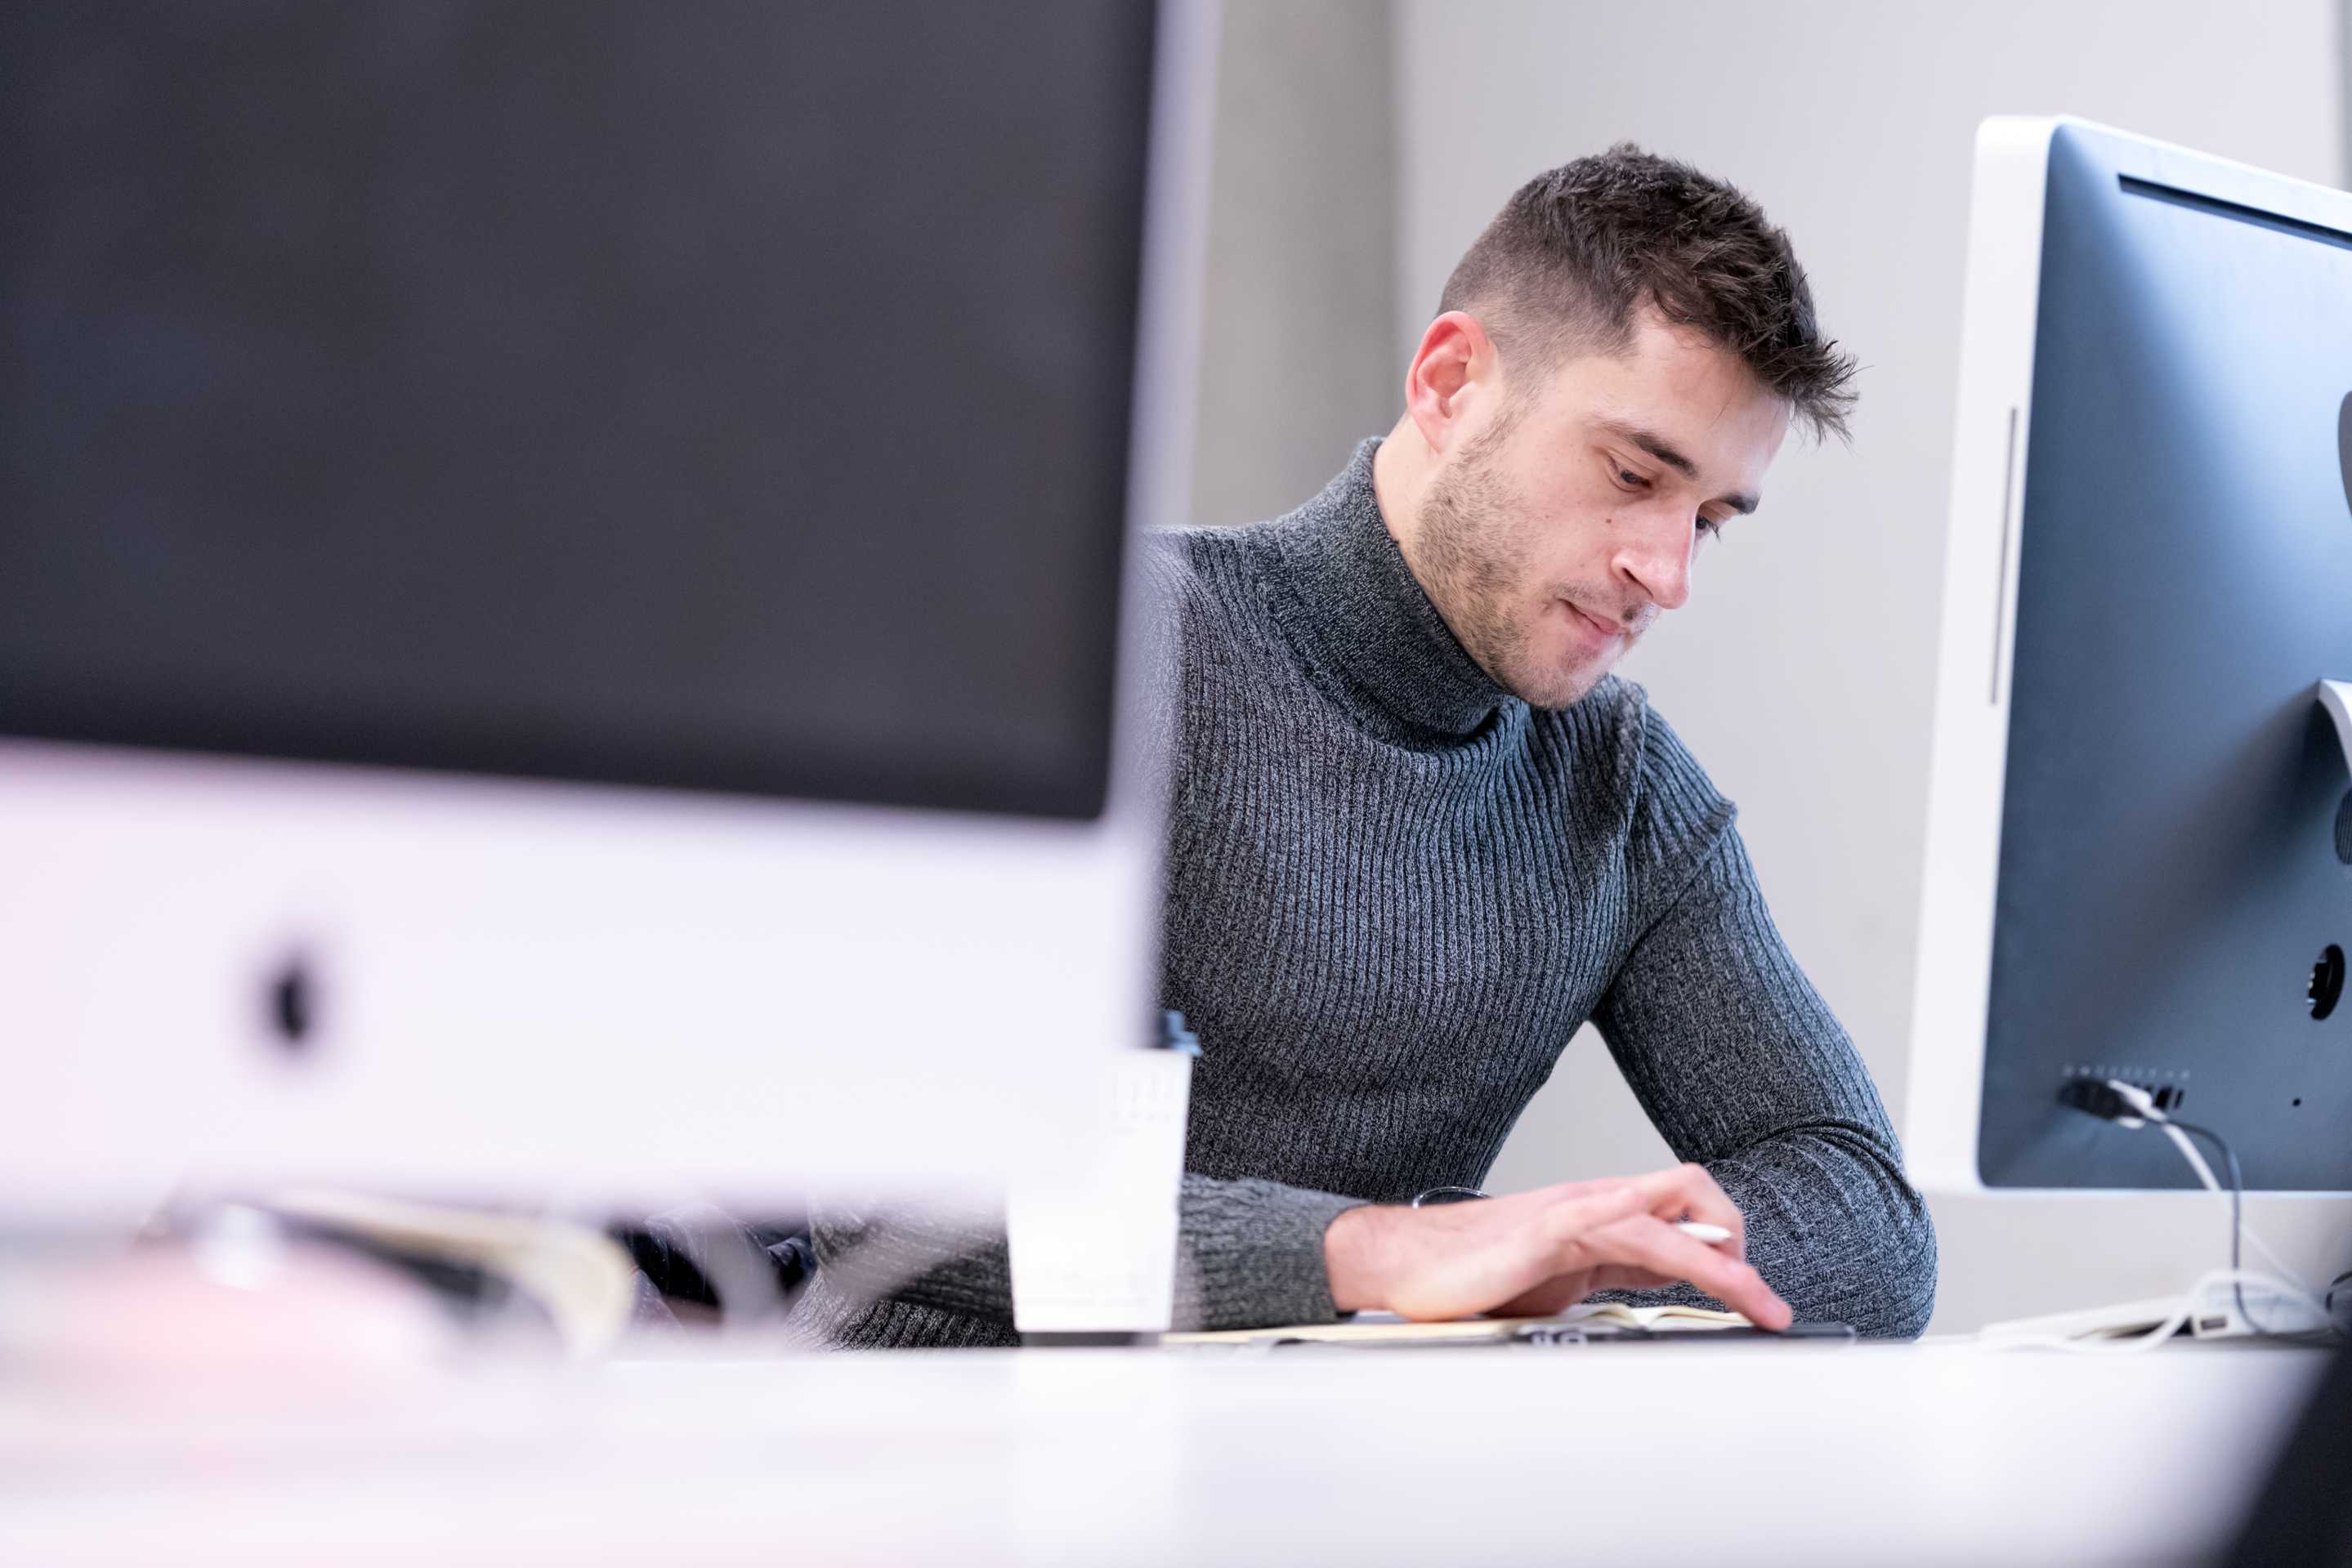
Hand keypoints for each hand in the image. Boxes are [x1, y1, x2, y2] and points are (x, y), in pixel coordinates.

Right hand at [1320, 1163, 1792, 1329]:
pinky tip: (1692, 1262)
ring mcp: (1572, 1210)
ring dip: (1724, 1261)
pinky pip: (1619, 1224)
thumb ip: (1603, 1282)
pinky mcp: (1549, 1229)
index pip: (1680, 1214)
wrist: (1402, 1265)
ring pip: (1668, 1212)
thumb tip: (1650, 1308)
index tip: (1755, 1297)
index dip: (1725, 1248)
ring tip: (1759, 1302)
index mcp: (1597, 1216)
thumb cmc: (1469, 1276)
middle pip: (1689, 1190)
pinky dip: (1667, 1242)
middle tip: (1758, 1297)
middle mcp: (1592, 1202)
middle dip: (1736, 1237)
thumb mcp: (1555, 1284)